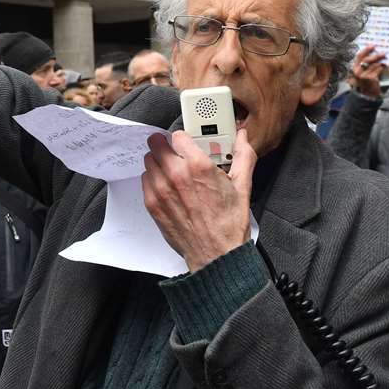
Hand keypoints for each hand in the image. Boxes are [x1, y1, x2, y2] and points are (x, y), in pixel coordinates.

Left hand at [140, 128, 257, 271]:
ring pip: (149, 161)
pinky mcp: (152, 203)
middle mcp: (176, 175)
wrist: (216, 253)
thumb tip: (243, 137)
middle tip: (175, 153)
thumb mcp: (242, 186)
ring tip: (172, 171)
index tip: (186, 143)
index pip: (178, 135)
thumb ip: (243, 155)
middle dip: (167, 146)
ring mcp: (162, 189)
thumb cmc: (228, 223)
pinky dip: (154, 179)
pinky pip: (145, 179)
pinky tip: (168, 186)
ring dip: (159, 162)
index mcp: (198, 166)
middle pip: (157, 144)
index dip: (183, 138)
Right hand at [348, 45, 385, 97]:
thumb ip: (365, 65)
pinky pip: (379, 69)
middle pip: (367, 59)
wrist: (367, 95)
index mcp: (354, 68)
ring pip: (375, 64)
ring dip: (381, 62)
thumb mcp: (362, 73)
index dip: (366, 50)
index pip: (359, 56)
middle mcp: (357, 71)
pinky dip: (383, 67)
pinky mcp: (371, 78)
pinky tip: (385, 66)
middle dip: (376, 55)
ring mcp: (363, 75)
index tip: (372, 46)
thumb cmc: (366, 83)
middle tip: (383, 53)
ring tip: (386, 60)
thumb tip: (374, 54)